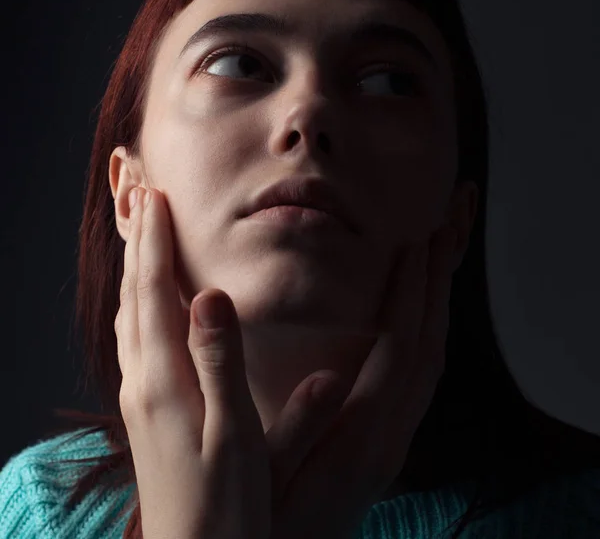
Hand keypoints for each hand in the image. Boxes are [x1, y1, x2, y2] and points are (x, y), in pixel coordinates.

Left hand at [116, 186, 271, 538]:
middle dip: (139, 242)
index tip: (156, 196)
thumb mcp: (236, 435)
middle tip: (141, 195)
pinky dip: (135, 302)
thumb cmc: (226, 505)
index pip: (156, 292)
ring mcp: (139, 396)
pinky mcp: (145, 410)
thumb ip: (221, 362)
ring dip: (134, 269)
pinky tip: (143, 302)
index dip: (156, 243)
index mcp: (165, 381)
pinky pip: (132, 338)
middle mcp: (142, 381)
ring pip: (129, 315)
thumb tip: (211, 295)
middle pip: (135, 296)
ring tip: (139, 235)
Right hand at [267, 226, 458, 538]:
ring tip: (432, 263)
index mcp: (361, 439)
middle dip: (435, 290)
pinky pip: (421, 378)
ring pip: (430, 363)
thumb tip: (324, 376)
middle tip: (437, 237)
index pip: (400, 353)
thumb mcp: (266, 476)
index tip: (413, 248)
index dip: (410, 297)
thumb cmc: (265, 520)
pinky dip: (425, 335)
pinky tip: (413, 315)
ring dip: (435, 310)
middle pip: (428, 351)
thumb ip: (295, 430)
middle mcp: (389, 438)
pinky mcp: (387, 442)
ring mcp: (393, 441)